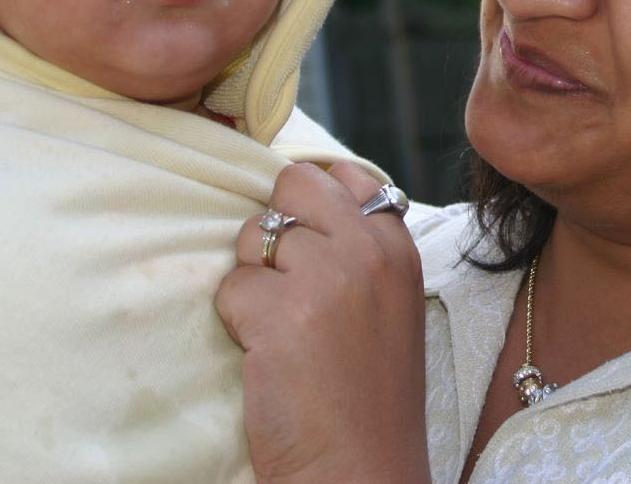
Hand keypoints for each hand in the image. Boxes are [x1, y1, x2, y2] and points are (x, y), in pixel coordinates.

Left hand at [214, 162, 430, 483]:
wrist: (361, 470)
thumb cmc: (369, 398)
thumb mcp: (391, 306)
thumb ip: (361, 251)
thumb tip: (302, 204)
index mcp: (398, 247)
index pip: (345, 176)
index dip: (313, 205)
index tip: (309, 245)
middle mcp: (367, 251)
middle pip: (293, 187)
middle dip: (278, 228)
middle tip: (287, 285)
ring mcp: (325, 278)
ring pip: (255, 236)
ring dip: (254, 280)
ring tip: (283, 332)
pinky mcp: (279, 312)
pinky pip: (231, 286)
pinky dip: (236, 321)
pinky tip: (268, 357)